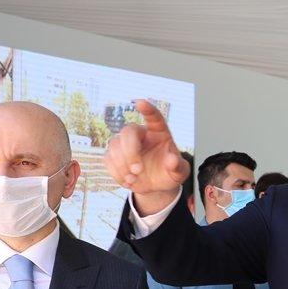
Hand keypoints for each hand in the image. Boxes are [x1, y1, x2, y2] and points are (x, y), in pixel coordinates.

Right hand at [103, 100, 188, 214]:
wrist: (156, 185)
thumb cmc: (169, 172)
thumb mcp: (179, 172)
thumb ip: (178, 166)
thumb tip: (172, 159)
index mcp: (159, 132)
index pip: (154, 117)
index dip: (147, 110)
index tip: (140, 103)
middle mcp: (141, 134)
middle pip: (128, 132)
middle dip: (130, 151)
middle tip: (138, 170)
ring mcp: (125, 144)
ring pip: (114, 145)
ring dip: (122, 164)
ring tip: (134, 179)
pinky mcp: (114, 156)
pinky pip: (108, 159)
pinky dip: (116, 172)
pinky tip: (128, 181)